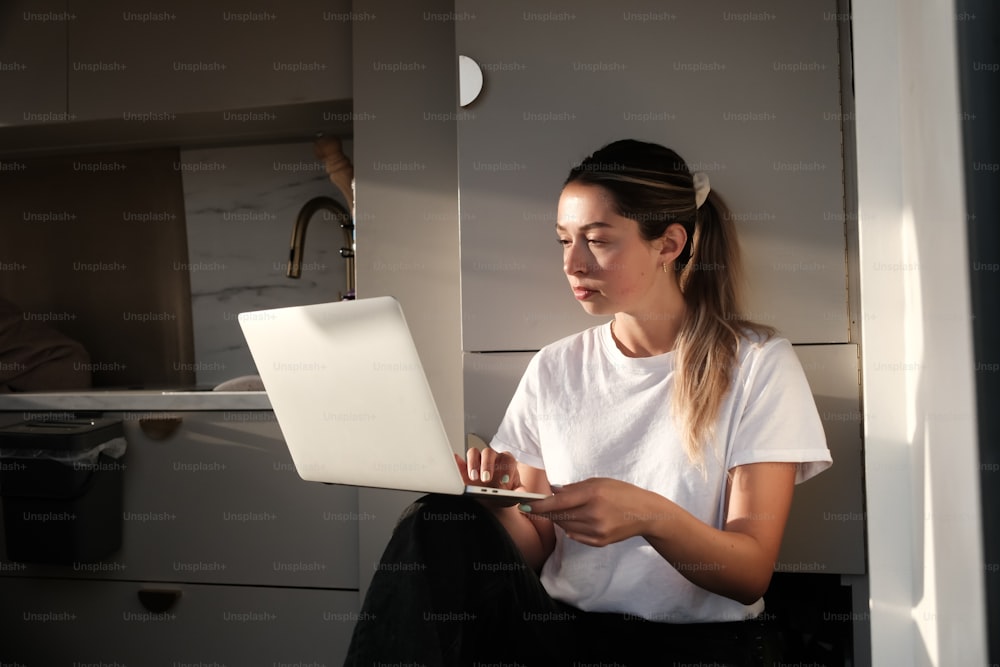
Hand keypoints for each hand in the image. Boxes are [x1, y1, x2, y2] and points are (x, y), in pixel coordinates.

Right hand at [454, 448, 522, 507]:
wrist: (495, 500)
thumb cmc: (505, 493)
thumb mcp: (515, 494)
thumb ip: (520, 492)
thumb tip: (523, 494)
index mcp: (506, 461)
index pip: (507, 458)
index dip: (506, 468)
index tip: (504, 480)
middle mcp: (492, 458)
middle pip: (488, 452)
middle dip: (486, 465)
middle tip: (485, 479)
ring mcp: (477, 462)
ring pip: (473, 453)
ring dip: (472, 463)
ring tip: (473, 477)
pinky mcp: (465, 468)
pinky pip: (460, 461)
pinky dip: (457, 462)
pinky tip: (455, 465)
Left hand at [524, 478, 660, 546]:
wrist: (646, 514)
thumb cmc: (623, 493)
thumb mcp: (600, 482)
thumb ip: (575, 487)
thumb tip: (553, 492)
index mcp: (593, 494)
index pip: (558, 502)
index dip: (539, 504)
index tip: (523, 504)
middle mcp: (594, 514)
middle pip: (559, 516)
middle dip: (546, 511)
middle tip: (537, 506)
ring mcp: (597, 530)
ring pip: (565, 527)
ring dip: (559, 519)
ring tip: (563, 511)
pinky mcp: (599, 542)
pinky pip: (575, 536)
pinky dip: (570, 528)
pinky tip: (577, 520)